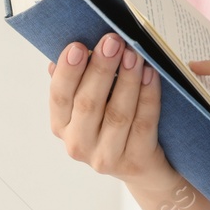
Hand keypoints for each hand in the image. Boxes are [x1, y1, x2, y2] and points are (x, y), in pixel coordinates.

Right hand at [48, 33, 174, 186]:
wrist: (143, 167)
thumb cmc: (115, 125)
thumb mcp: (92, 105)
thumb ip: (79, 81)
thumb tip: (71, 52)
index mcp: (62, 125)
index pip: (59, 97)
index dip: (68, 72)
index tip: (78, 46)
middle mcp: (78, 144)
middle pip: (88, 104)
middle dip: (101, 69)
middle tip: (112, 41)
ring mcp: (106, 156)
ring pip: (117, 113)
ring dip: (126, 80)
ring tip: (134, 54)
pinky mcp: (135, 160)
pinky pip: (143, 123)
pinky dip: (148, 96)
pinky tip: (151, 75)